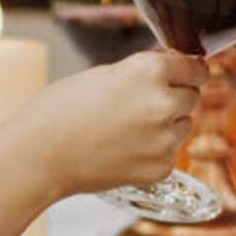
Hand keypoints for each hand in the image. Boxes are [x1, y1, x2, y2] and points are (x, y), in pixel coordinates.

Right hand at [16, 49, 205, 199]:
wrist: (40, 156)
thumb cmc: (60, 111)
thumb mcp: (104, 74)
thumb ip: (142, 72)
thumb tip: (170, 74)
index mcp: (151, 71)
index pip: (195, 67)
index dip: (190, 70)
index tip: (189, 73)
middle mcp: (164, 103)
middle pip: (193, 96)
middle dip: (175, 97)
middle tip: (142, 105)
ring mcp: (165, 139)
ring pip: (183, 126)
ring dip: (167, 125)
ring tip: (127, 129)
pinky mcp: (160, 168)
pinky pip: (170, 154)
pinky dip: (153, 152)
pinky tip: (124, 150)